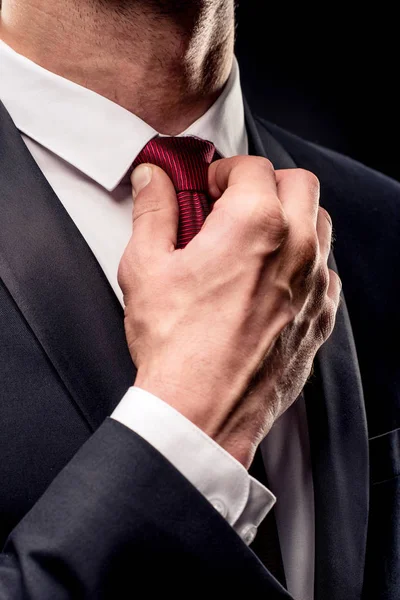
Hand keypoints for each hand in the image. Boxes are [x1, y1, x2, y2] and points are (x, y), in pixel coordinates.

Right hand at [118, 157, 340, 466]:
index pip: (253, 166)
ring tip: (253, 240)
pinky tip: (270, 280)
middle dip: (266, 184)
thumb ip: (154, 211)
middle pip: (299, 184)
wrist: (202, 410)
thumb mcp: (147, 267)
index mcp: (255, 224)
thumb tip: (152, 179)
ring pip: (319, 224)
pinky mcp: (320, 316)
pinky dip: (303, 262)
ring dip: (290, 218)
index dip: (225, 170)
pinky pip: (325, 271)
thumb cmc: (176, 345)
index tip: (210, 187)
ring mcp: (315, 284)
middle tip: (234, 205)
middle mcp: (296, 248)